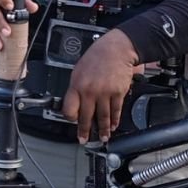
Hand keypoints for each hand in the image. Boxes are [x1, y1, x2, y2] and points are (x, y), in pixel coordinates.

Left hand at [61, 29, 138, 143]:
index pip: (69, 109)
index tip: (73, 121)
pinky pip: (115, 111)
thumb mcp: (79, 70)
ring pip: (103, 117)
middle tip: (84, 139)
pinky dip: (115, 120)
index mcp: (77, 85)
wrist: (116, 48)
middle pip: (86, 117)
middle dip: (85, 131)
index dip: (71, 118)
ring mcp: (104, 93)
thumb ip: (77, 87)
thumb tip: (76, 102)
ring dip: (103, 130)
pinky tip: (114, 125)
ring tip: (103, 137)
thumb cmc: (97, 56)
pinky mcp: (118, 93)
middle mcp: (89, 91)